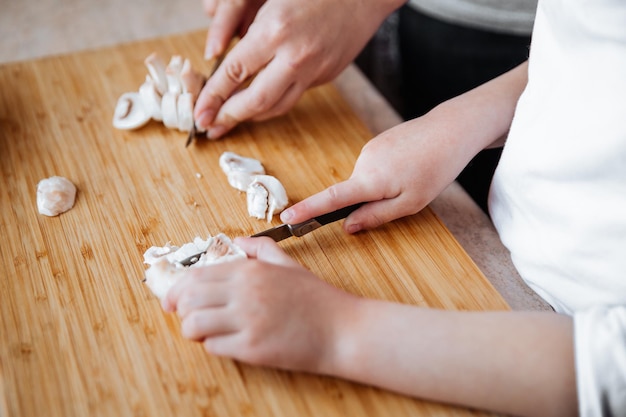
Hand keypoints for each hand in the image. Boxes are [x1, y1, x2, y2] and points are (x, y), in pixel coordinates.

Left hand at [162, 236, 357, 371]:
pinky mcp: (252, 347)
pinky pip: (213, 347)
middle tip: (186, 318)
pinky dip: (213, 346)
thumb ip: (262, 249)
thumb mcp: (290, 265)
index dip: (177, 290)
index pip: (197, 275)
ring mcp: (247, 319)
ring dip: (192, 330)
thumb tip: (238, 241)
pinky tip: (226, 344)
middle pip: (188, 298)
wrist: (343, 329)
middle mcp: (245, 291)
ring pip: (194, 324)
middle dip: (179, 310)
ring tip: (205, 333)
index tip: (172, 301)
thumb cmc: (317, 299)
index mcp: (251, 270)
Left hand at [195, 0, 402, 137]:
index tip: (200, 113)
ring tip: (233, 120)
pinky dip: (274, 104)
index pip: (233, 73)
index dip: (213, 97)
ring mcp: (314, 70)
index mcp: (274, 31)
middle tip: (211, 127)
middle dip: (230, 117)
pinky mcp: (326, 76)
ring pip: (277, 106)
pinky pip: (294, 96)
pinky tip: (261, 103)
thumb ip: (243, 28)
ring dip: (252, 117)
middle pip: (255, 101)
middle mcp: (294, 57)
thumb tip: (219, 60)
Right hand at [280, 116, 468, 232]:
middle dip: (371, 202)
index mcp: (369, 180)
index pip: (331, 198)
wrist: (451, 130)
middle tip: (406, 196)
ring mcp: (369, 149)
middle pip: (354, 192)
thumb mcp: (410, 203)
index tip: (287, 218)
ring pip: (366, 180)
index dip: (308, 210)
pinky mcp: (377, 142)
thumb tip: (348, 226)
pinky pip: (373, 167)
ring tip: (413, 177)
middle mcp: (363, 162)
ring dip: (382, 187)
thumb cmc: (435, 169)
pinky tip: (410, 166)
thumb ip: (375, 216)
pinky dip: (386, 174)